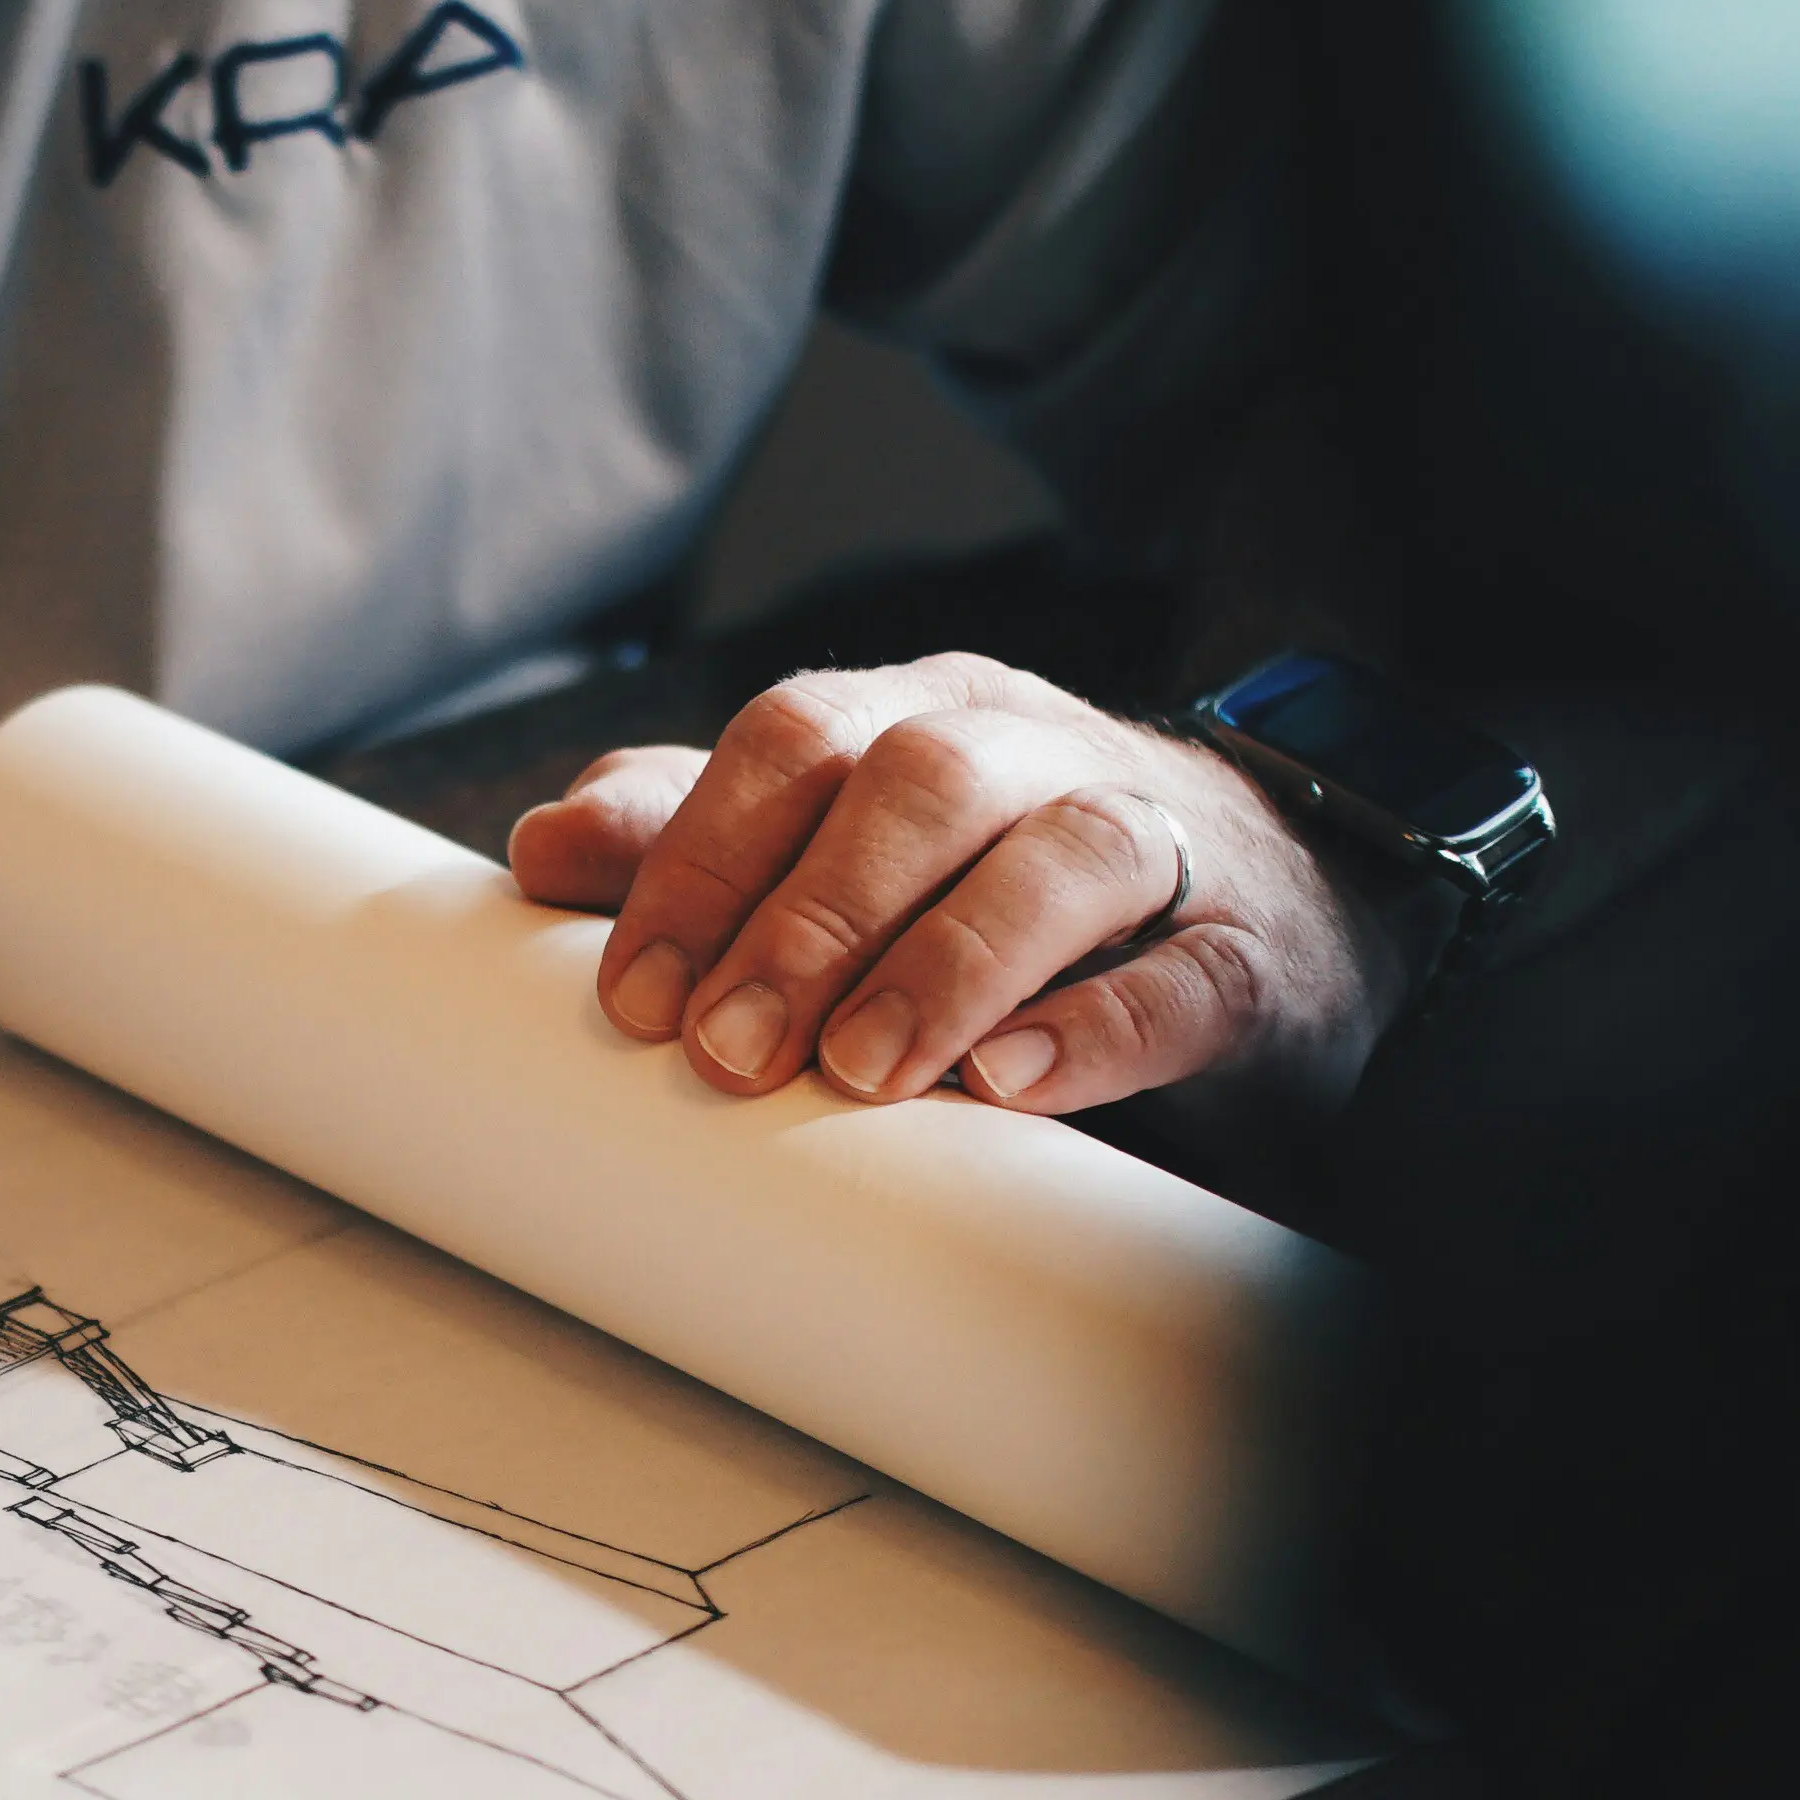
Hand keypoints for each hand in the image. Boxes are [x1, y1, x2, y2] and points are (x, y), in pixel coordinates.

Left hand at [509, 653, 1422, 1118]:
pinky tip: (1013, 1083)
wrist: (1261, 910)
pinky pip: (1183, 976)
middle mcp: (1034, 751)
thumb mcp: (844, 846)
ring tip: (862, 1072)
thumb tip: (538, 847)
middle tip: (728, 1049)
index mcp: (919, 715)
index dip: (702, 858)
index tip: (634, 995)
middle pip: (916, 783)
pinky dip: (1095, 1028)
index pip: (795, 740)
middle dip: (807, 917)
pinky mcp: (1243, 955)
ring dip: (943, 962)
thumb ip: (701, 838)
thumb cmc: (1000, 881)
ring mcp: (1157, 841)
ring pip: (1059, 854)